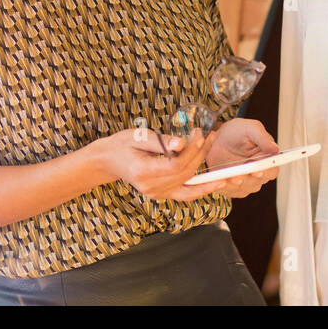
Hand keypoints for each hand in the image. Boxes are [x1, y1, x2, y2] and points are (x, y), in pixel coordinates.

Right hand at [95, 126, 226, 201]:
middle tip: (209, 135)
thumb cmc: (123, 144)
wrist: (109, 160)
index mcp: (143, 172)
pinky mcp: (163, 194)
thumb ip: (161, 141)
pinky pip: (186, 194)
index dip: (191, 150)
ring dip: (206, 170)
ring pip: (188, 183)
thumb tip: (181, 143)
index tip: (201, 134)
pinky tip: (217, 183)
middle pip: (184, 173)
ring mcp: (157, 194)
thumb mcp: (138, 136)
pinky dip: (202, 189)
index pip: (175, 164)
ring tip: (218, 155)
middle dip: (200, 154)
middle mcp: (151, 187)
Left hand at [207, 118, 279, 197]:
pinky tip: (217, 181)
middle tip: (238, 176)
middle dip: (247, 179)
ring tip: (226, 178)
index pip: (272, 170)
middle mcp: (258, 173)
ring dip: (234, 184)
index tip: (257, 171)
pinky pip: (229, 191)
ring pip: (243, 188)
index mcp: (266, 158)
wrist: (218, 139)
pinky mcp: (232, 187)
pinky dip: (223, 187)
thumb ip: (262, 137)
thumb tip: (274, 148)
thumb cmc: (236, 132)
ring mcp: (246, 181)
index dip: (266, 172)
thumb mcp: (249, 128)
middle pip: (257, 181)